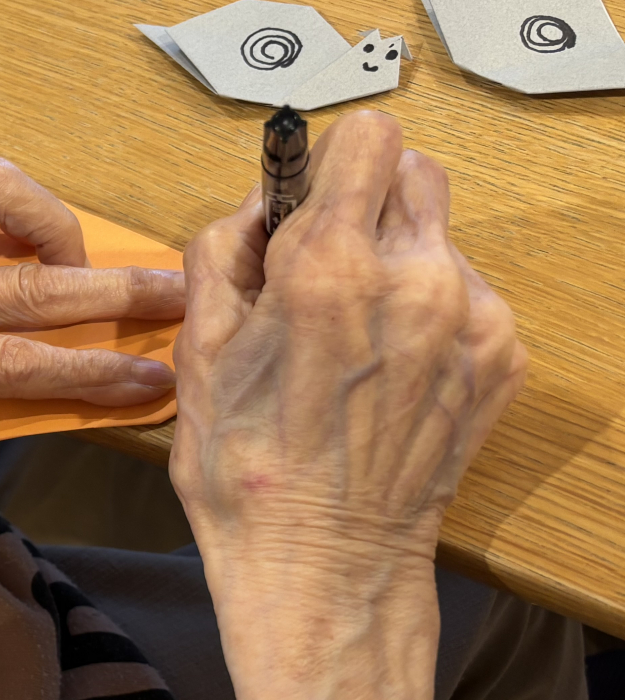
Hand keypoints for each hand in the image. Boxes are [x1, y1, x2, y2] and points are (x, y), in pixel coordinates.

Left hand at [0, 158, 179, 511]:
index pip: (11, 369)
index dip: (90, 373)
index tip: (153, 380)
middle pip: (29, 291)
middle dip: (117, 295)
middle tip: (186, 298)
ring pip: (3, 211)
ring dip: (67, 229)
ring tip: (98, 262)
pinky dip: (15, 202)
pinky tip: (30, 235)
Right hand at [172, 111, 525, 578]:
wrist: (322, 562)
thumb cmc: (247, 468)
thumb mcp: (199, 346)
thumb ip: (224, 247)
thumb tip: (261, 202)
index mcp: (330, 268)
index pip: (365, 137)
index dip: (325, 162)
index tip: (303, 200)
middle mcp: (415, 280)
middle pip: (413, 173)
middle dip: (364, 203)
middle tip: (323, 267)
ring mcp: (469, 320)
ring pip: (440, 234)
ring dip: (398, 258)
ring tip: (352, 334)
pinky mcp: (500, 356)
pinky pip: (465, 292)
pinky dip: (427, 311)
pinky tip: (384, 369)